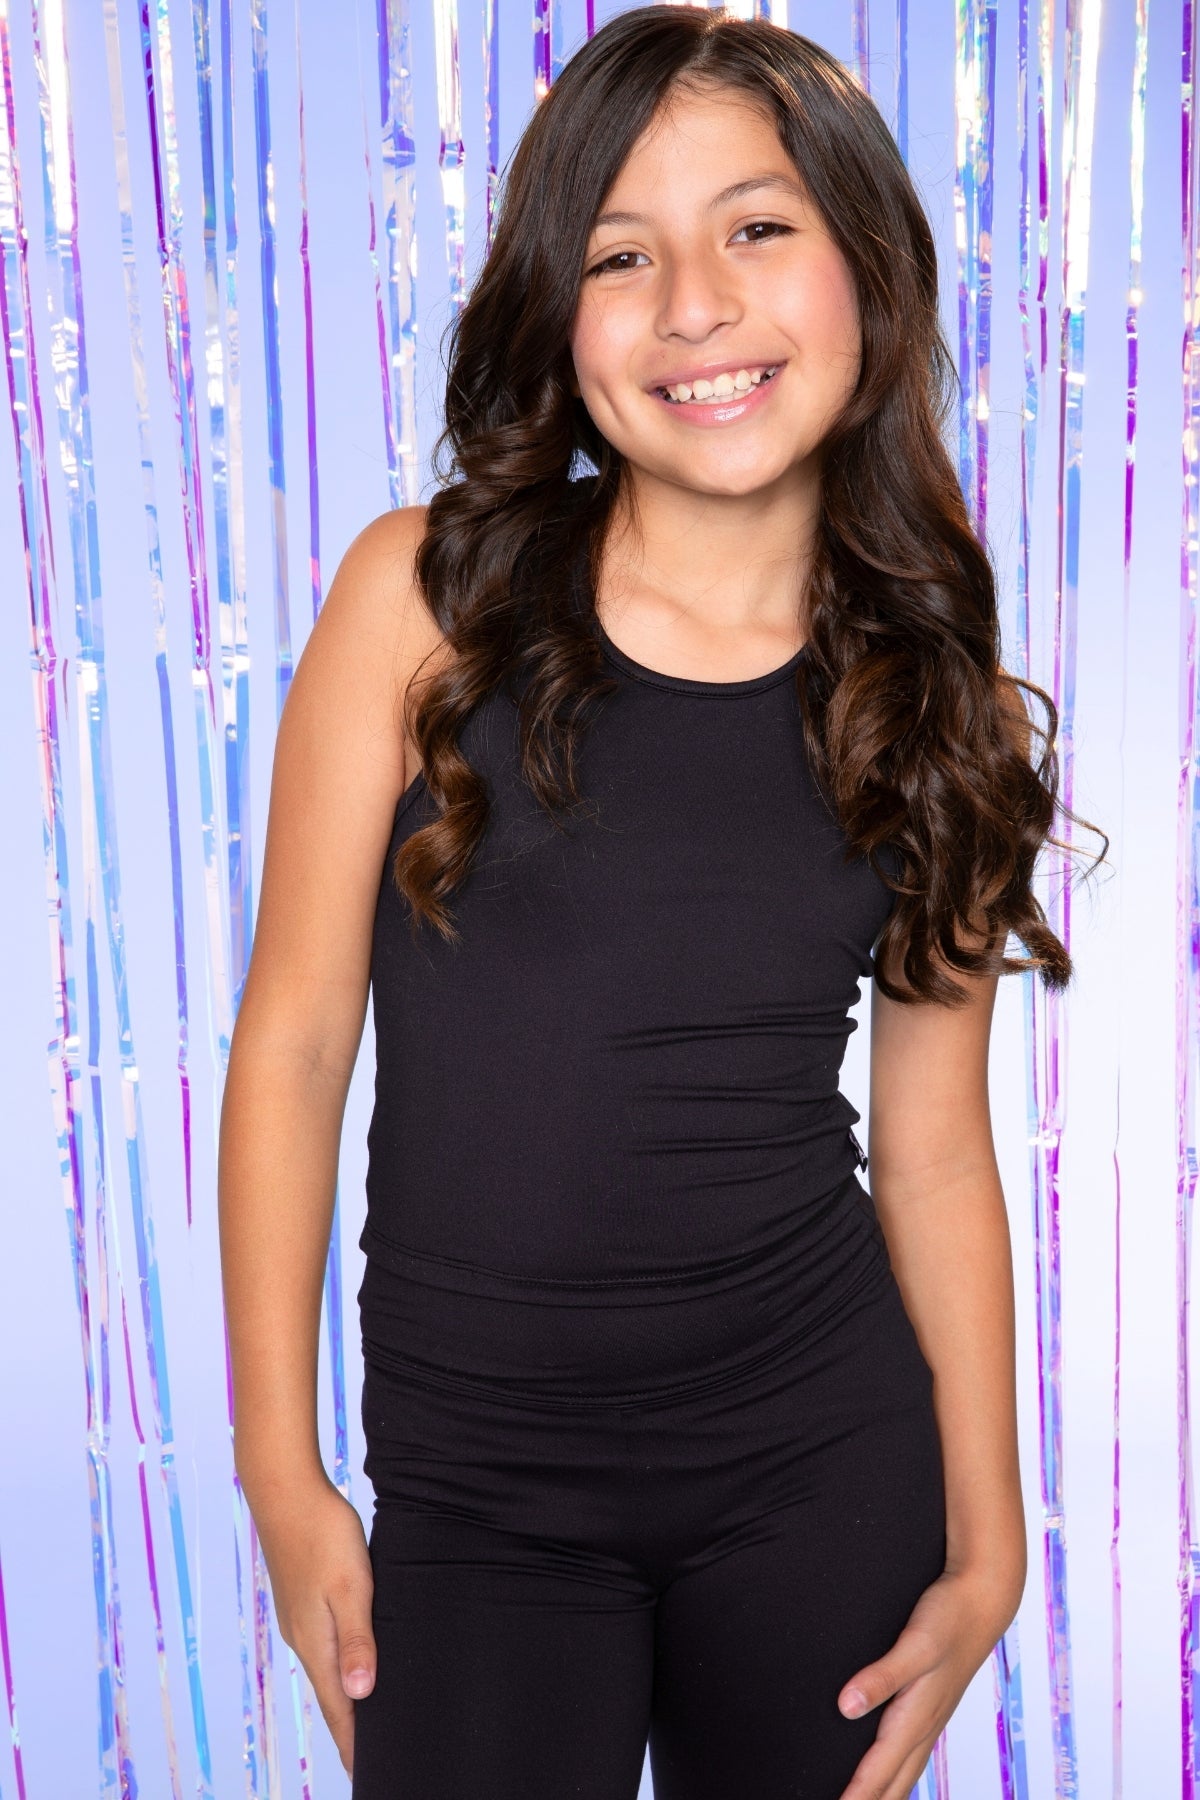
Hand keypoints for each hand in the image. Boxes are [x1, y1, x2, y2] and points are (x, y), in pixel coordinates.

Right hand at [247, 1474, 376, 1776]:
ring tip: (364, 1722)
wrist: (285, 1491)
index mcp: (317, 1644)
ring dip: (346, 1700)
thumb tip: (361, 1695)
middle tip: (373, 1761)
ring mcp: (299, 1621)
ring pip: (327, 1672)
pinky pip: (324, 1647)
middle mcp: (304, 1640)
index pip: (340, 1710)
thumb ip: (357, 1639)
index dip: (355, 1746)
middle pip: (332, 1698)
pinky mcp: (302, 1601)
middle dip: (352, 1732)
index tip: (370, 1776)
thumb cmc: (322, 1535)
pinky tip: (351, 1664)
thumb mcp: (350, 1586)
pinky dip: (339, 1668)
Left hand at [834, 1563, 1023, 1799]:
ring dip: (886, 1793)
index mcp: (917, 1715)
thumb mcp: (916, 1644)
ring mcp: (933, 1716)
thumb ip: (883, 1676)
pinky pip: (913, 1752)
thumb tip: (847, 1707)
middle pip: (895, 1781)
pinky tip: (892, 1769)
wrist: (984, 1599)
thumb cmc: (950, 1618)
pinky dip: (898, 1772)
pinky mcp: (934, 1704)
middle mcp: (926, 1723)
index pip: (880, 1769)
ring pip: (907, 1771)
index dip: (857, 1795)